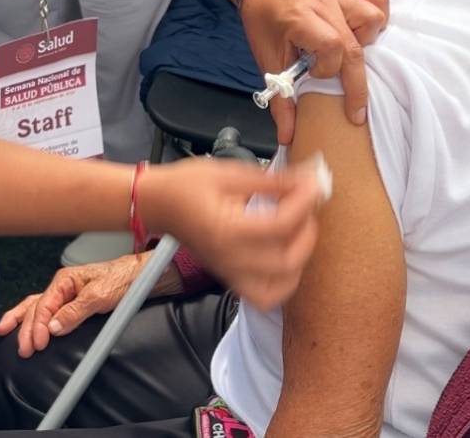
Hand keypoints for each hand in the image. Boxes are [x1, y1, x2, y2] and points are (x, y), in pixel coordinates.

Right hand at [0, 252, 182, 357]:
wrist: (142, 276)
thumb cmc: (124, 279)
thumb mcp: (100, 295)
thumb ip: (76, 311)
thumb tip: (55, 327)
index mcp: (65, 280)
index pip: (44, 306)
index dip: (39, 327)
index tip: (38, 344)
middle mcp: (63, 286)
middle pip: (37, 308)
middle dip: (27, 330)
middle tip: (24, 350)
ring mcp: (67, 294)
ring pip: (37, 307)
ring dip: (22, 321)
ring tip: (4, 331)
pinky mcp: (74, 303)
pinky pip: (48, 310)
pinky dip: (33, 317)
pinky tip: (23, 323)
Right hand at [141, 157, 322, 310]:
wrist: (157, 204)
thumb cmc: (187, 185)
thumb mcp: (231, 173)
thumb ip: (272, 181)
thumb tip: (307, 179)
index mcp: (227, 230)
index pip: (281, 225)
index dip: (304, 202)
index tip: (313, 184)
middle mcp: (230, 259)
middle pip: (286, 261)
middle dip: (307, 232)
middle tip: (307, 207)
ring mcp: (230, 273)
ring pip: (279, 288)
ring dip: (299, 262)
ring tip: (298, 233)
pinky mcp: (231, 278)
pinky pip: (265, 295)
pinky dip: (284, 282)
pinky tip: (286, 255)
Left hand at [240, 0, 388, 143]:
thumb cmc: (265, 24)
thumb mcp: (267, 61)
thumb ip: (280, 100)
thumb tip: (287, 138)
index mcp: (301, 18)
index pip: (330, 46)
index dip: (327, 69)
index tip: (314, 76)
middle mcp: (326, 4)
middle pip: (355, 44)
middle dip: (356, 82)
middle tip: (355, 109)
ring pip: (374, 17)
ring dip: (368, 42)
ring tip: (350, 54)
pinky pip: (378, 1)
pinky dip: (376, 20)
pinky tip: (363, 36)